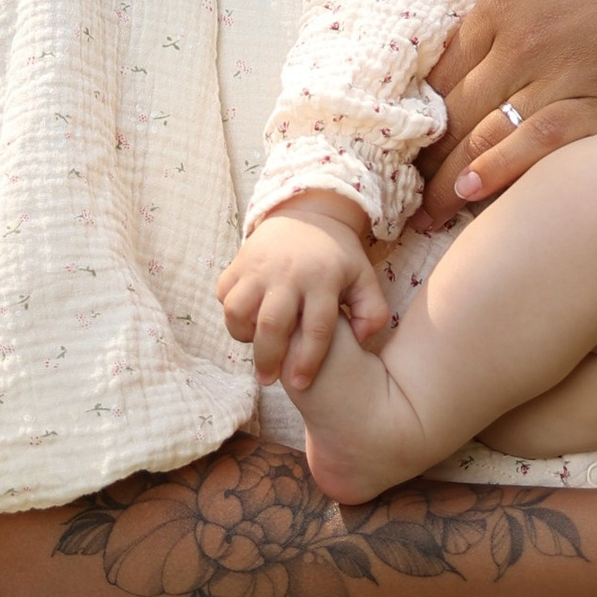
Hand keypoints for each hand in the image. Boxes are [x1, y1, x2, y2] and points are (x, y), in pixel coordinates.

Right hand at [217, 199, 389, 398]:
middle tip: (268, 379)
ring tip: (256, 344)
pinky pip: (224, 293)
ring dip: (243, 334)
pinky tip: (247, 320)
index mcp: (323, 279)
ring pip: (238, 309)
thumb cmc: (337, 256)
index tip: (300, 384)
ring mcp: (259, 265)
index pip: (316, 327)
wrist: (308, 212)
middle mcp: (288, 273)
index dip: (307, 360)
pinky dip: (231, 313)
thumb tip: (360, 340)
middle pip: (271, 323)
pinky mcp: (239, 261)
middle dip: (267, 358)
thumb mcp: (364, 277)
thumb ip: (372, 312)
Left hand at [420, 0, 596, 213]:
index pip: (435, 77)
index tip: (399, 159)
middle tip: (402, 200)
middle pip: (451, 111)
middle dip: (422, 161)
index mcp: (497, 8)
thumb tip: (455, 77)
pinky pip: (536, 141)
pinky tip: (474, 194)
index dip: (413, 124)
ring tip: (427, 216)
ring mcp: (558, 70)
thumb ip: (498, 29)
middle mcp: (519, 37)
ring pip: (483, 133)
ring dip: (448, 180)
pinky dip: (499, 169)